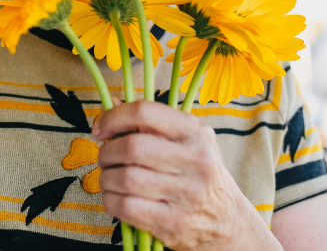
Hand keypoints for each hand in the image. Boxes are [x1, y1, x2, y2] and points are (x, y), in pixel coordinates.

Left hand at [93, 100, 281, 250]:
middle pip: (132, 147)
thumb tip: (108, 104)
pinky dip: (110, 200)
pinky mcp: (173, 222)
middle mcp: (195, 159)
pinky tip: (115, 197)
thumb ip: (148, 122)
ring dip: (106, 178)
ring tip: (109, 178)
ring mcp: (186, 193)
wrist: (225, 221)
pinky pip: (125, 206)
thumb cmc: (196, 174)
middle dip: (107, 152)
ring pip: (125, 178)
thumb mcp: (183, 141)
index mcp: (195, 131)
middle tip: (105, 158)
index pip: (145, 112)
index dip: (114, 117)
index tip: (101, 128)